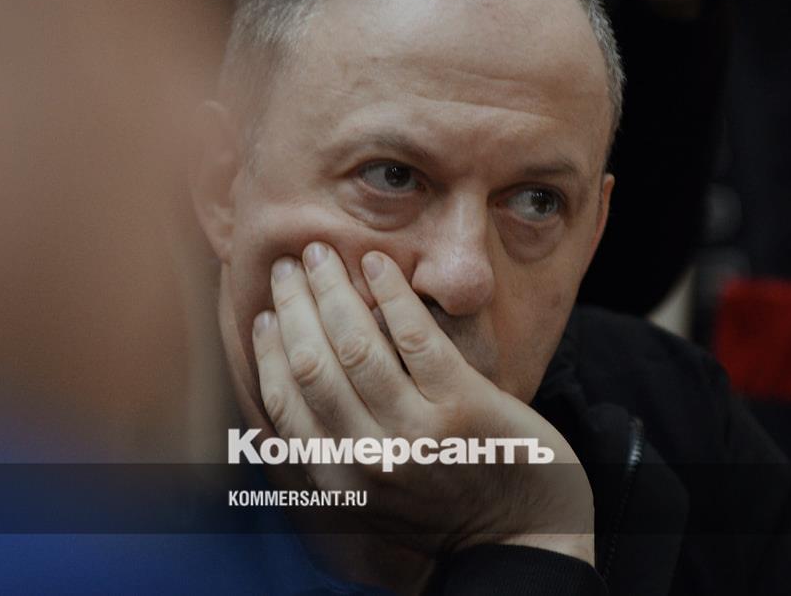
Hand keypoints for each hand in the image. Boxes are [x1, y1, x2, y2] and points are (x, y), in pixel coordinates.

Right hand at [252, 243, 594, 567]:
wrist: (524, 536)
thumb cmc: (446, 511)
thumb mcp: (371, 503)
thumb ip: (325, 463)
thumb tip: (271, 410)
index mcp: (338, 482)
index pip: (284, 403)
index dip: (269, 350)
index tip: (266, 313)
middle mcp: (368, 461)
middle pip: (313, 365)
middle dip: (293, 306)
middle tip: (287, 265)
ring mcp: (416, 433)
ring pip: (357, 345)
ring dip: (332, 290)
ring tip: (322, 254)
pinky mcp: (463, 406)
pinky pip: (415, 337)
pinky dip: (392, 293)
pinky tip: (378, 265)